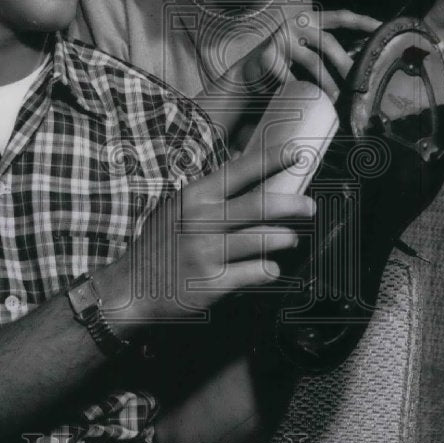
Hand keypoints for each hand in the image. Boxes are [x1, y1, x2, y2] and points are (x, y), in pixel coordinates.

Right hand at [101, 142, 314, 326]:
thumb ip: (210, 192)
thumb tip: (246, 167)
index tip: (299, 155)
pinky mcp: (213, 282)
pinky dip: (269, 270)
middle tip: (310, 206)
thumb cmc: (160, 245)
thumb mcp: (177, 208)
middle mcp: (201, 221)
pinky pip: (256, 273)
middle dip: (293, 204)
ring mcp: (207, 252)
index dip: (272, 161)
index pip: (240, 171)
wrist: (133, 287)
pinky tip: (269, 268)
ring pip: (263, 240)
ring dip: (284, 239)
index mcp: (194, 197)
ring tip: (289, 239)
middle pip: (260, 205)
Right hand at [254, 8, 381, 99]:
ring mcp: (281, 37)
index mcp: (308, 18)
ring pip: (313, 61)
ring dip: (328, 82)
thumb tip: (353, 65)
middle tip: (358, 82)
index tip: (382, 27)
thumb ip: (321, 46)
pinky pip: (290, 77)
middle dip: (346, 64)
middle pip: (329, 43)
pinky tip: (307, 99)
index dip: (362, 21)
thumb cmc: (280, 59)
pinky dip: (300, 89)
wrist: (246, 69)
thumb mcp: (301, 45)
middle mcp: (295, 23)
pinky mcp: (268, 54)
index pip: (340, 16)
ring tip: (336, 97)